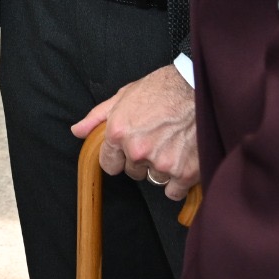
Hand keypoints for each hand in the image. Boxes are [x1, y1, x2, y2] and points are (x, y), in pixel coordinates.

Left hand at [73, 64, 199, 199]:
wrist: (200, 87)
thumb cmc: (163, 88)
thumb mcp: (125, 95)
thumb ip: (98, 117)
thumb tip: (78, 131)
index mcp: (119, 132)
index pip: (108, 165)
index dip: (119, 157)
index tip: (129, 150)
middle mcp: (137, 150)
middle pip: (133, 172)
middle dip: (142, 160)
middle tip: (157, 140)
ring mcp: (161, 163)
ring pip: (154, 180)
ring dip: (161, 169)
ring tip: (172, 145)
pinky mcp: (185, 173)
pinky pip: (173, 191)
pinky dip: (178, 181)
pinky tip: (182, 160)